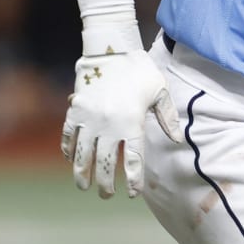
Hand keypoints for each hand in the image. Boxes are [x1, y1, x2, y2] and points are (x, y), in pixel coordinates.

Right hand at [60, 50, 181, 198]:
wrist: (111, 49)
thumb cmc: (140, 70)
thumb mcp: (160, 91)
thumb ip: (168, 117)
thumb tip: (176, 139)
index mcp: (132, 123)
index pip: (132, 161)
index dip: (132, 180)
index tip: (132, 194)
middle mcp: (109, 125)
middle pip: (104, 165)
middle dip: (105, 185)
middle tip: (107, 194)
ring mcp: (89, 119)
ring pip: (82, 156)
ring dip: (82, 175)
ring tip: (84, 186)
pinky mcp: (75, 111)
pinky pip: (68, 137)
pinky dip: (68, 151)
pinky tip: (71, 160)